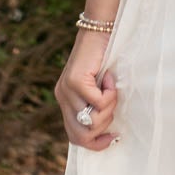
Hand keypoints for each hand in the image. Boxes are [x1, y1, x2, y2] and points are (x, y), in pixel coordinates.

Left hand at [55, 34, 119, 149]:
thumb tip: (106, 131)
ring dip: (110, 107)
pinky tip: (108, 77)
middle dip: (104, 125)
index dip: (95, 143)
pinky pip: (99, 103)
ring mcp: (66, 91)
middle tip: (112, 105)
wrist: (99, 30)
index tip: (113, 137)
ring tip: (111, 87)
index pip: (75, 137)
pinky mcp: (75, 82)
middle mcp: (61, 98)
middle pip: (82, 135)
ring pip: (92, 120)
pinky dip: (111, 92)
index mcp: (65, 101)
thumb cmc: (105, 58)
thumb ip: (96, 106)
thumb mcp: (99, 88)